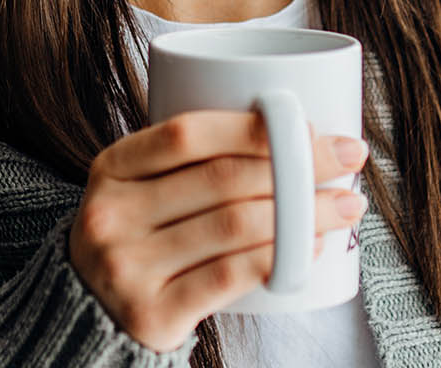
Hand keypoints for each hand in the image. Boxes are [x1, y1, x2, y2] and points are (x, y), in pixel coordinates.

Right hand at [68, 110, 369, 351]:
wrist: (91, 314)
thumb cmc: (141, 239)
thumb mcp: (141, 189)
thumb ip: (190, 160)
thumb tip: (297, 132)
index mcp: (111, 168)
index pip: (187, 134)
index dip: (254, 126)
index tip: (310, 126)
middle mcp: (111, 215)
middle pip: (223, 179)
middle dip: (298, 166)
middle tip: (348, 160)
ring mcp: (127, 267)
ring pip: (235, 226)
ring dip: (304, 213)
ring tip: (345, 206)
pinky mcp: (151, 313)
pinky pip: (229, 276)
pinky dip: (279, 258)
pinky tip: (312, 248)